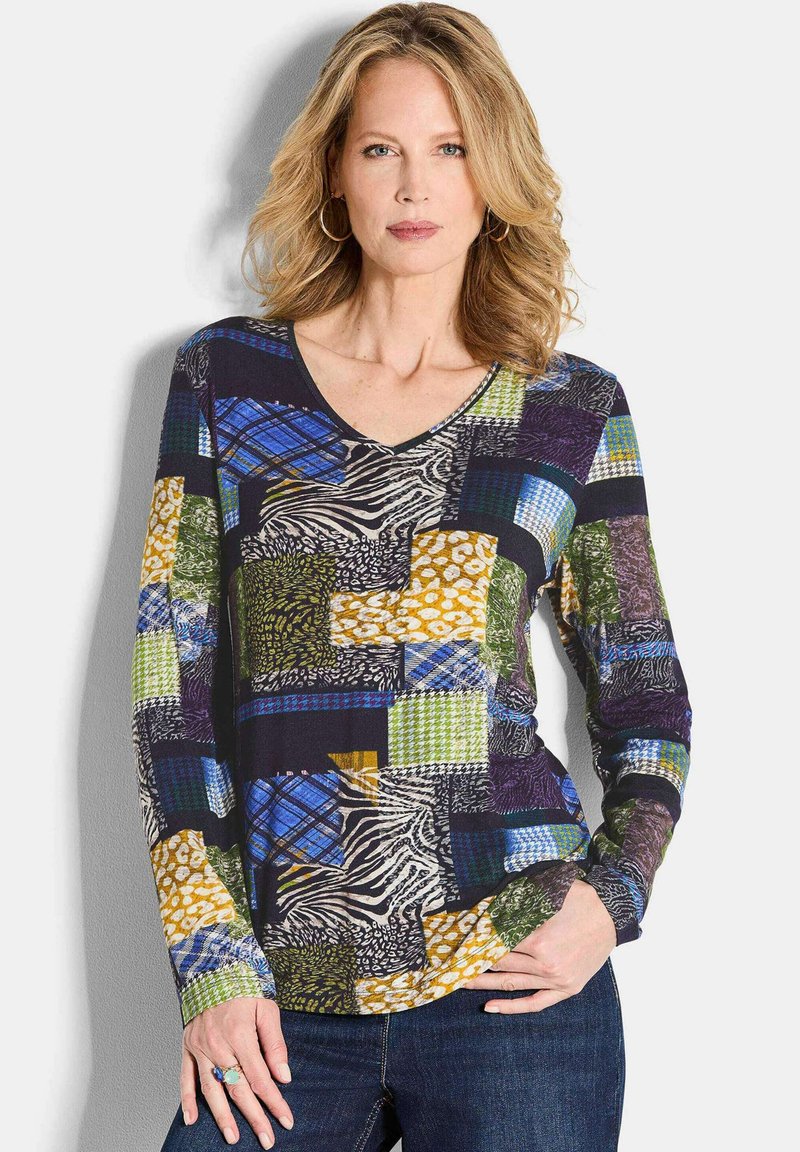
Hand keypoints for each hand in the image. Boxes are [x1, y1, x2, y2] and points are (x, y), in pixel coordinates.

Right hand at [180, 996, 293, 1146]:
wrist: (214, 969)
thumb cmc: (244, 989)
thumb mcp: (267, 1008)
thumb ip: (275, 1043)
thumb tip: (284, 1076)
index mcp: (241, 1035)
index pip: (260, 1077)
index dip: (274, 1101)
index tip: (286, 1119)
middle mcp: (218, 1045)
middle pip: (238, 1088)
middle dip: (254, 1117)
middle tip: (267, 1140)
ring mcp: (200, 1048)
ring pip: (212, 1089)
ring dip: (222, 1116)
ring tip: (233, 1138)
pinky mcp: (187, 1047)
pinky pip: (185, 1078)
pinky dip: (187, 1100)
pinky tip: (192, 1120)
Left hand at [462, 877, 616, 1012]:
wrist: (613, 914)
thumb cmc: (580, 898)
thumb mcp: (549, 891)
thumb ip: (519, 900)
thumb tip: (488, 906)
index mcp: (538, 938)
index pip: (496, 943)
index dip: (475, 942)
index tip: (456, 942)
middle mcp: (545, 963)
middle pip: (500, 965)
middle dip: (474, 963)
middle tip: (451, 963)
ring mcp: (557, 979)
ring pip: (512, 984)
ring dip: (484, 985)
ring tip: (461, 982)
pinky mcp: (567, 989)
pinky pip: (535, 1003)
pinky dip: (512, 1007)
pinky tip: (490, 1007)